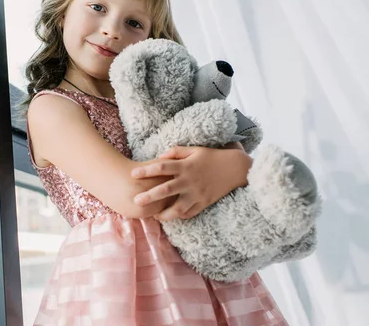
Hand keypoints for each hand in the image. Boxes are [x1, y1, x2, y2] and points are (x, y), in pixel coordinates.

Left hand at [131, 145, 252, 220]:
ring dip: (164, 214)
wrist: (235, 168)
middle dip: (150, 196)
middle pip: (166, 190)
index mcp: (186, 166)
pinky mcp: (204, 203)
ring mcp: (197, 194)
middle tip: (135, 201)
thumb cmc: (212, 157)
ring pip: (178, 208)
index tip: (133, 174)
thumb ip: (176, 152)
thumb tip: (159, 156)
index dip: (147, 170)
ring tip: (153, 217)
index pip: (162, 168)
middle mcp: (189, 181)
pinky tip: (170, 217)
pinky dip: (180, 216)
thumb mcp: (195, 150)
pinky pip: (190, 213)